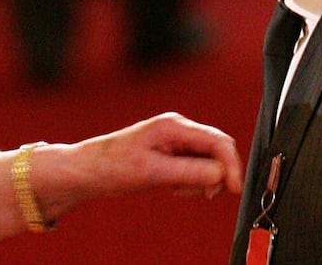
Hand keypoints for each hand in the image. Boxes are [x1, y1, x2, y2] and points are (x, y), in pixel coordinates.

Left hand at [0, 112, 240, 248]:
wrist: (88, 171)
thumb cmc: (114, 167)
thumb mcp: (154, 173)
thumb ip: (190, 172)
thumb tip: (221, 175)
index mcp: (174, 126)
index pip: (218, 142)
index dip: (232, 166)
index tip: (233, 190)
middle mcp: (178, 129)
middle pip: (215, 151)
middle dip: (213, 175)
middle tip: (198, 195)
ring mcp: (175, 140)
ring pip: (206, 162)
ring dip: (198, 180)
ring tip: (173, 189)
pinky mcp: (171, 152)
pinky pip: (193, 168)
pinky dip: (189, 181)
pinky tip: (171, 187)